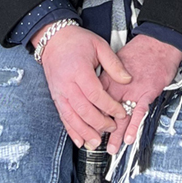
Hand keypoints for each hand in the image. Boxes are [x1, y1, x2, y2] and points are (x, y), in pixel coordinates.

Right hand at [37, 25, 131, 148]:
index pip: (95, 94)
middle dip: (99, 122)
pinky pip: (63, 117)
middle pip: (83, 109)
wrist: (53, 40)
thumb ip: (114, 64)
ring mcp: (59, 92)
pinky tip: (80, 140)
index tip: (121, 112)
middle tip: (112, 128)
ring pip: (72, 117)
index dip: (109, 106)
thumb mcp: (99, 45)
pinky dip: (72, 131)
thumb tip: (128, 79)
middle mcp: (67, 84)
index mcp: (79, 70)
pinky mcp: (56, 97)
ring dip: (85, 132)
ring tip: (97, 142)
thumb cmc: (76, 41)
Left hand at [99, 34, 181, 154]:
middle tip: (95, 143)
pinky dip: (134, 126)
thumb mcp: (117, 61)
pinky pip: (139, 113)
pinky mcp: (147, 93)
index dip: (90, 115)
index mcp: (108, 78)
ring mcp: (133, 91)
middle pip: (105, 111)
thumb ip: (107, 77)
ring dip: (116, 134)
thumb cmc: (140, 52)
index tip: (86, 127)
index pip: (95, 100)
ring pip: (121, 116)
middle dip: (100, 129)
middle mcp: (118, 86)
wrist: (158, 43)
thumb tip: (99, 88)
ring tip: (111, 148)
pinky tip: (129, 138)